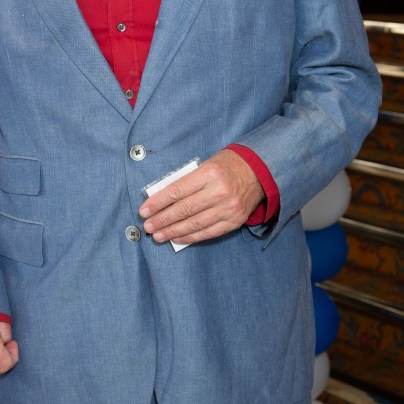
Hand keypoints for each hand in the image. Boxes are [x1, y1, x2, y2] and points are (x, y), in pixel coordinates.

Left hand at [138, 149, 264, 245]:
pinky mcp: (234, 221)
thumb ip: (186, 181)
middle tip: (148, 226)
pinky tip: (177, 238)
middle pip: (183, 210)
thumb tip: (161, 199)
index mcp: (209, 173)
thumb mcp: (206, 165)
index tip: (144, 211)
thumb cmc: (227, 165)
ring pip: (194, 224)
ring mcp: (228, 208)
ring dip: (172, 231)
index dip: (158, 203)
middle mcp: (219, 192)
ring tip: (158, 236)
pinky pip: (208, 232)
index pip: (177, 191)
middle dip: (162, 220)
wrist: (259, 171)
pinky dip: (190, 237)